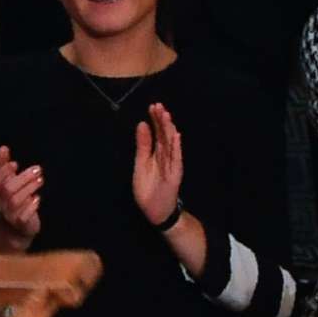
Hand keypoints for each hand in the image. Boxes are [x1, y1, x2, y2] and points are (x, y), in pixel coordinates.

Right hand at [0, 145, 42, 245]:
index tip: (16, 164)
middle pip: (7, 189)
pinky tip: (37, 198)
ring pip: (15, 201)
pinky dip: (31, 207)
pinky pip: (23, 216)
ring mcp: (10, 214)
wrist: (16, 228)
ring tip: (40, 180)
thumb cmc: (14, 199)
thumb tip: (3, 148)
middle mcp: (1, 203)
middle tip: (38, 169)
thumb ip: (3, 166)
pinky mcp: (21, 224)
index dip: (4, 171)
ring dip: (29, 188)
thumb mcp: (8, 182)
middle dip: (23, 178)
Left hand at [131, 102, 183, 229]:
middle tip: (158, 105)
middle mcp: (166, 155)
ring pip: (171, 144)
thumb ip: (142, 145)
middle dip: (162, 120)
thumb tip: (142, 123)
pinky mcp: (174, 175)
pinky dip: (176, 148)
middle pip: (164, 135)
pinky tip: (176, 136)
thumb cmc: (148, 188)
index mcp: (157, 152)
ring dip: (169, 129)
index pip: (157, 132)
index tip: (152, 106)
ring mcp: (171, 164)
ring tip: (166, 115)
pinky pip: (176, 159)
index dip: (155, 120)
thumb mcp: (141, 163)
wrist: (154, 210)